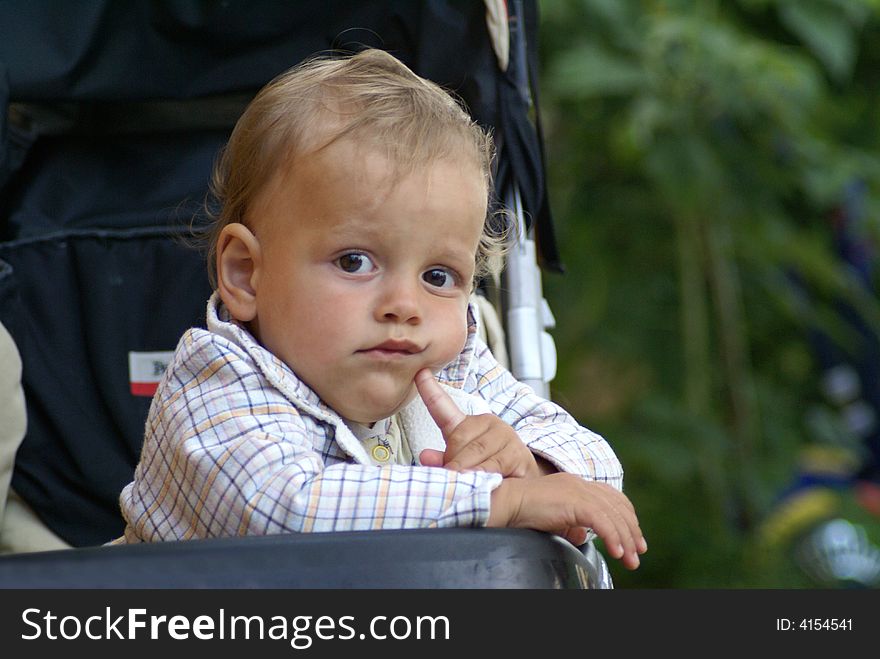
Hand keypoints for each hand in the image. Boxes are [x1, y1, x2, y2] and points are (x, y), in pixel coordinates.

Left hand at [415, 368, 543, 477]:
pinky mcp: (518, 453)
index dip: (430, 389)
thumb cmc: (488, 471)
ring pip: (476, 451)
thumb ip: (441, 461)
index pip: (443, 406)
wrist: (523, 485)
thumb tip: (426, 456)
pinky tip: (483, 482)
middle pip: (459, 439)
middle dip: (451, 462)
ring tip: (464, 483)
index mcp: (467, 425)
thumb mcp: (460, 466)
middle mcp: (487, 423)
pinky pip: (494, 465)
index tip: (419, 373)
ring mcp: (505, 436)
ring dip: (466, 471)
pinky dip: (484, 476)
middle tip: (450, 478)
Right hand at [489, 472, 647, 568]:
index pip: (612, 497)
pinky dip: (612, 537)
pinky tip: (616, 552)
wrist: (506, 502)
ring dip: (625, 539)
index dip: (626, 517)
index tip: (633, 538)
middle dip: (631, 531)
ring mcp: (578, 490)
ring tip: (630, 559)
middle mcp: (581, 483)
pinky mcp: (573, 500)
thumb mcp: (554, 517)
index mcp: (576, 484)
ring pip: (613, 515)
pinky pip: (601, 521)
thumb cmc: (523, 511)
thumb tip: (583, 537)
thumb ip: (571, 524)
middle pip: (617, 506)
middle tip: (638, 553)